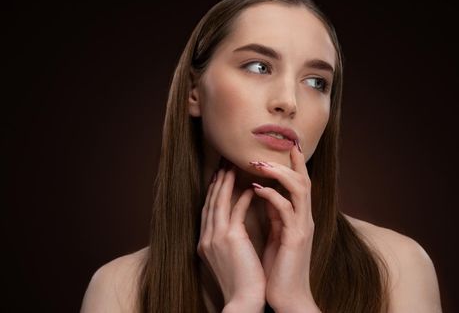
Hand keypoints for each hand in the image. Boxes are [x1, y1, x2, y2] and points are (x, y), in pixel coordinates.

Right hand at [197, 167, 265, 307]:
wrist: (243, 301)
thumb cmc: (241, 283)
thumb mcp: (230, 258)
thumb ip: (229, 240)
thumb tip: (235, 226)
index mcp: (205, 243)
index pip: (208, 211)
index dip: (213, 193)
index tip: (218, 177)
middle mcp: (206, 237)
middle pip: (210, 202)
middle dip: (216, 182)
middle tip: (222, 163)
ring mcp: (215, 237)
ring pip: (219, 202)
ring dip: (226, 183)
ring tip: (232, 167)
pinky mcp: (230, 238)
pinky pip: (236, 210)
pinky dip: (242, 197)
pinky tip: (250, 188)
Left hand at [250, 144, 320, 311]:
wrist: (288, 298)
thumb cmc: (280, 268)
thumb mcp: (278, 235)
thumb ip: (276, 214)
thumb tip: (266, 193)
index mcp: (299, 217)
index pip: (299, 182)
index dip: (294, 162)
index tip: (287, 143)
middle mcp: (305, 218)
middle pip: (304, 179)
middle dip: (291, 160)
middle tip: (276, 145)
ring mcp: (302, 227)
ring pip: (300, 189)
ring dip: (280, 173)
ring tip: (260, 163)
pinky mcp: (295, 238)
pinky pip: (286, 209)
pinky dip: (272, 195)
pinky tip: (256, 188)